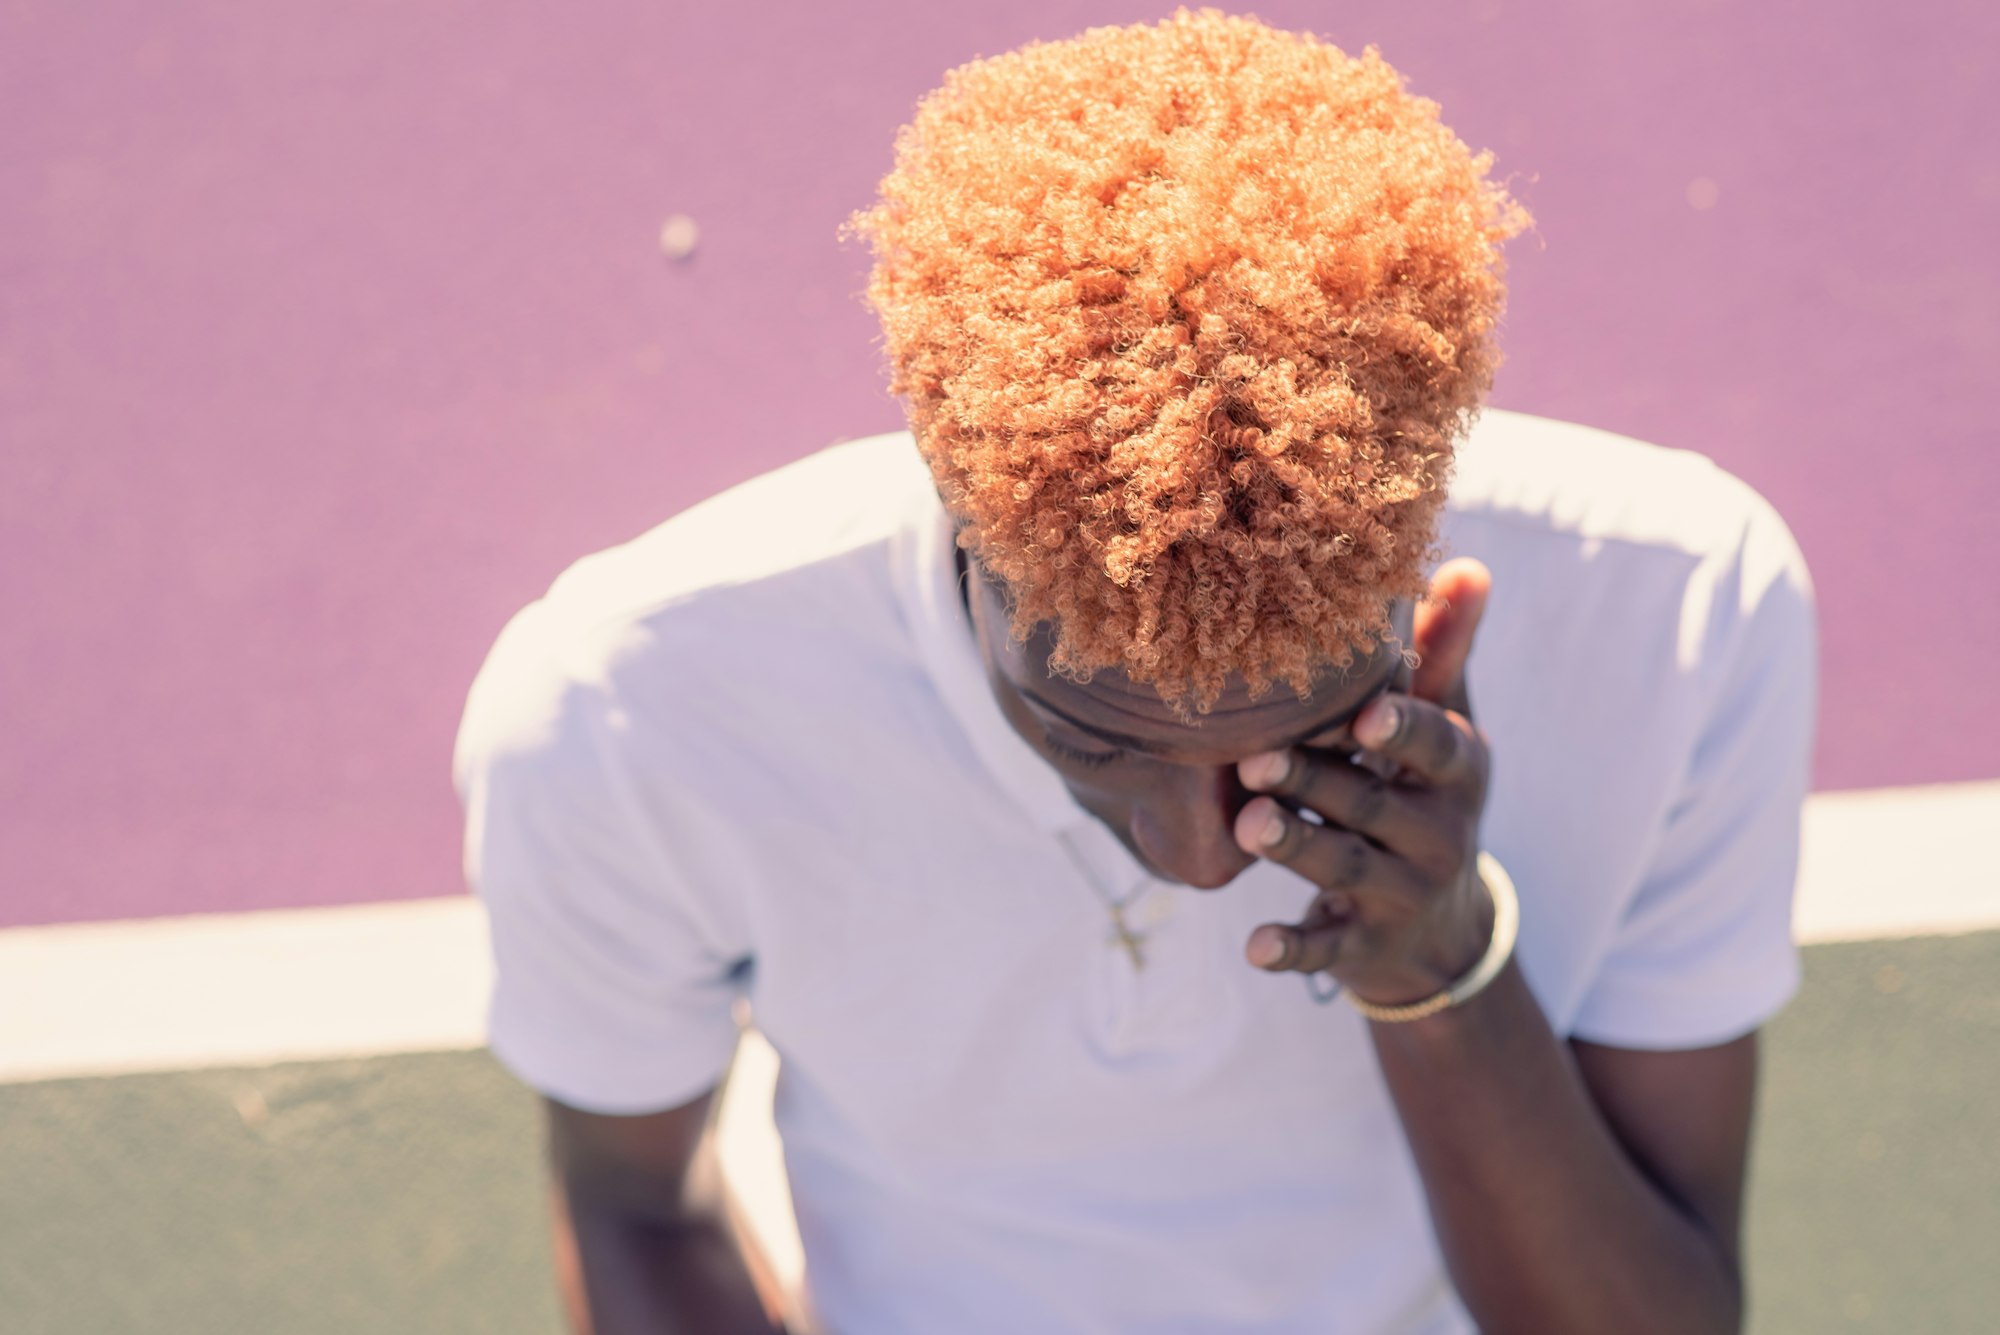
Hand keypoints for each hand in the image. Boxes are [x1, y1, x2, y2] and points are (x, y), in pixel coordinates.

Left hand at [1231, 559, 1495, 1005]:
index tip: (1364, 715)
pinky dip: (1293, 950)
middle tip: (1255, 762)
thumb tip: (1467, 563)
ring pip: (1343, 868)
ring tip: (1248, 826)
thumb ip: (1445, 653)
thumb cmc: (1424, 792)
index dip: (1403, 730)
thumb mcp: (1446, 729)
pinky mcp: (1363, 946)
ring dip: (1295, 849)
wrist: (1442, 929)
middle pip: (1372, 804)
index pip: (1435, 745)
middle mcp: (1437, 834)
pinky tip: (1253, 948)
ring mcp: (1400, 894)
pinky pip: (1327, 949)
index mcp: (1456, 771)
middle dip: (1317, 784)